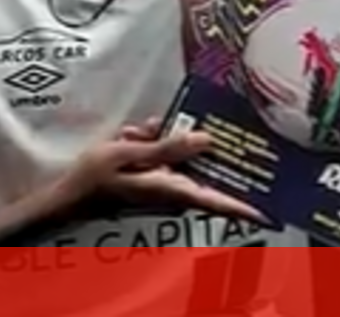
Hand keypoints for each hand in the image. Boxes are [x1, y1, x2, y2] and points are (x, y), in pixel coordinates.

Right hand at [55, 120, 263, 223]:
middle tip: (165, 129)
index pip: (218, 201)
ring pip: (180, 154)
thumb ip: (167, 147)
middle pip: (203, 167)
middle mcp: (175, 191)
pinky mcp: (155, 178)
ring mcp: (165, 186)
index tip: (274, 210)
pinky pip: (164, 154)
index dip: (247, 206)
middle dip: (191, 141)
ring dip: (160, 139)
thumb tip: (207, 140)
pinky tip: (129, 135)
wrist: (66, 196)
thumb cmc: (94, 179)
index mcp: (173, 190)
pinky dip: (149, 141)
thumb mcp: (127, 155)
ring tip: (131, 134)